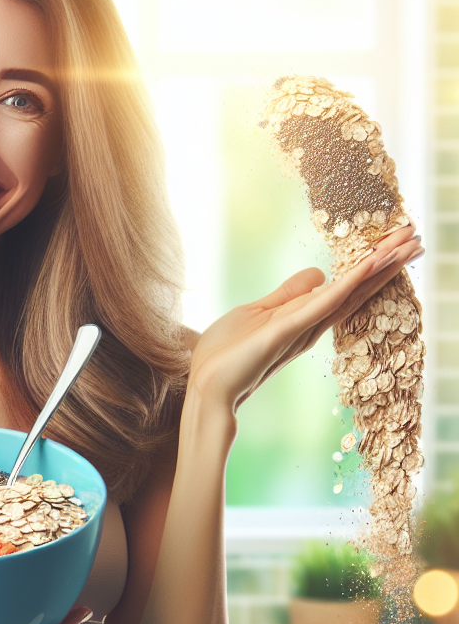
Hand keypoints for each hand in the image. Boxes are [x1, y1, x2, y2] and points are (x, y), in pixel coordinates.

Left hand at [189, 226, 423, 412]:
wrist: (205, 387)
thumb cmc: (225, 355)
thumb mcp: (256, 313)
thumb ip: (287, 295)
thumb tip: (318, 273)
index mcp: (302, 319)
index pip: (343, 288)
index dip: (369, 266)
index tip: (395, 241)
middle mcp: (310, 325)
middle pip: (356, 289)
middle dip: (386, 262)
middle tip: (418, 236)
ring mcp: (301, 328)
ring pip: (348, 293)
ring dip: (379, 267)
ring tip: (410, 243)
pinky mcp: (286, 330)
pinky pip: (323, 303)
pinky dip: (347, 284)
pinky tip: (369, 266)